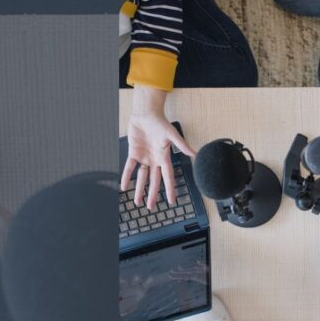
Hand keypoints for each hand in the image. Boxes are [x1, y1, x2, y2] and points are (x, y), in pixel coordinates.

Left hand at [120, 87, 194, 209]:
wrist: (145, 113)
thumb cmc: (160, 122)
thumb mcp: (172, 134)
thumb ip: (182, 145)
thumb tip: (195, 154)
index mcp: (164, 157)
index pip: (168, 177)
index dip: (170, 189)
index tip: (172, 201)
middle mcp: (154, 160)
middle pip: (154, 181)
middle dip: (153, 194)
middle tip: (151, 207)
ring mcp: (144, 157)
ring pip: (142, 177)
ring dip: (139, 189)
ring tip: (137, 201)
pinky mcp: (133, 153)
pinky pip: (129, 167)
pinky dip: (126, 176)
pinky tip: (124, 186)